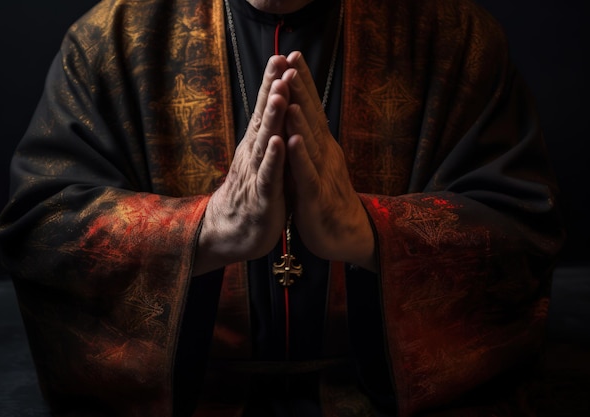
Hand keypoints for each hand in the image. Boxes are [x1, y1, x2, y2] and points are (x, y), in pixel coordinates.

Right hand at [193, 56, 290, 275]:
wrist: (232, 232)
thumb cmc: (253, 193)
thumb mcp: (263, 160)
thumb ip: (271, 135)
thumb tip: (281, 107)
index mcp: (258, 145)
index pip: (267, 109)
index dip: (274, 84)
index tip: (283, 56)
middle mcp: (254, 154)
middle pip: (264, 117)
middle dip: (273, 89)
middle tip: (280, 61)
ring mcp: (257, 174)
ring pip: (266, 142)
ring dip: (273, 118)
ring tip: (280, 93)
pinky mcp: (263, 197)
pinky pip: (269, 175)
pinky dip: (274, 158)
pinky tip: (279, 142)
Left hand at [283, 52, 376, 271]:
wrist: (346, 236)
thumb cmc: (327, 198)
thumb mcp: (317, 164)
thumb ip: (310, 141)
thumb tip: (302, 114)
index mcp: (321, 147)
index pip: (312, 109)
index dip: (302, 84)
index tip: (292, 55)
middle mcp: (325, 155)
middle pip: (312, 116)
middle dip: (301, 88)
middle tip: (292, 59)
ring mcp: (322, 174)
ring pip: (309, 141)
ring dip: (299, 114)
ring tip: (290, 89)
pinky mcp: (316, 198)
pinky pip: (307, 175)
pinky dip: (299, 157)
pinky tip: (292, 139)